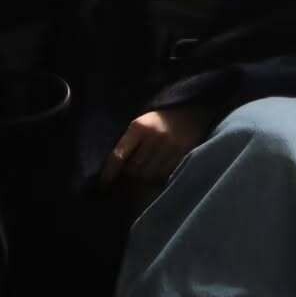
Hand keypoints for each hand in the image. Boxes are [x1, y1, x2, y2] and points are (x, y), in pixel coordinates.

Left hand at [100, 104, 215, 187]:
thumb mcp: (142, 123)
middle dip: (128, 175)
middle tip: (127, 176)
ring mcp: (169, 147)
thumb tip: (116, 168)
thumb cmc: (162, 119)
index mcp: (139, 127)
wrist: (192, 111)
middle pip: (133, 169)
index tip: (103, 185)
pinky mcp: (182, 155)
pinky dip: (157, 177)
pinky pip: (164, 176)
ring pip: (148, 175)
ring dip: (143, 178)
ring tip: (144, 173)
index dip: (109, 173)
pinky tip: (158, 171)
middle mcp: (154, 137)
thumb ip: (130, 142)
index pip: (118, 156)